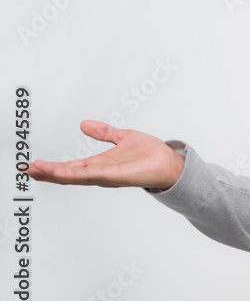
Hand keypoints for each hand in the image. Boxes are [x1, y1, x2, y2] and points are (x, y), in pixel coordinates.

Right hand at [26, 120, 184, 189]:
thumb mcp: (122, 137)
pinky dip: (78, 173)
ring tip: (38, 170)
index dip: (52, 166)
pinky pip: (94, 174)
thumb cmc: (149, 154)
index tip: (34, 165)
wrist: (169, 162)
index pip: (71, 166)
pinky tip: (63, 172)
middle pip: (68, 174)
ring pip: (77, 176)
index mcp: (100, 164)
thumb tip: (84, 124)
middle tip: (28, 169)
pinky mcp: (118, 175)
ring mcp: (108, 175)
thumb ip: (103, 132)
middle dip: (48, 172)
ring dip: (56, 173)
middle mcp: (101, 172)